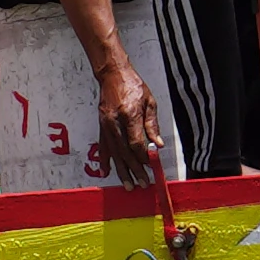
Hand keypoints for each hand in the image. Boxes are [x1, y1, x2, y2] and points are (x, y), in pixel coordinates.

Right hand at [101, 65, 174, 179]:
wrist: (112, 75)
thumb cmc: (133, 86)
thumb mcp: (149, 102)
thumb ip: (152, 125)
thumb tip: (157, 145)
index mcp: (129, 114)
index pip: (136, 143)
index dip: (144, 157)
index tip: (151, 166)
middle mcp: (115, 122)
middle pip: (125, 152)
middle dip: (135, 170)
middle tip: (142, 183)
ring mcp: (106, 125)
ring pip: (114, 153)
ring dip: (122, 171)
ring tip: (128, 185)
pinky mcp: (101, 126)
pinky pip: (103, 147)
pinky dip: (105, 160)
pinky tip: (107, 171)